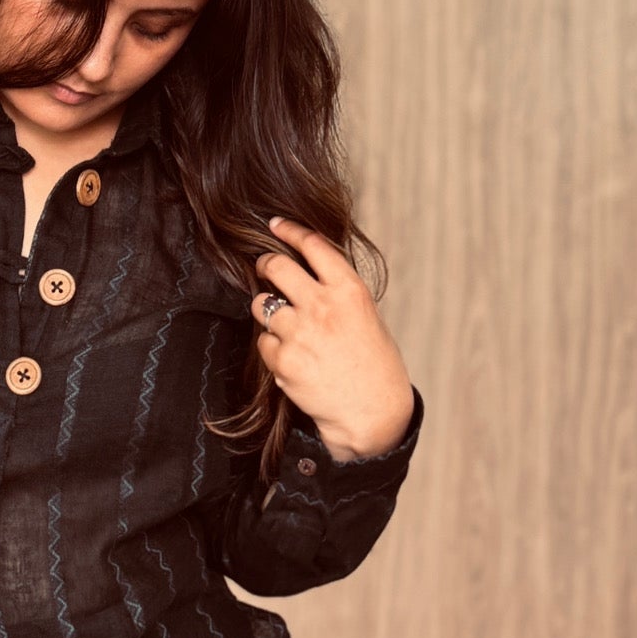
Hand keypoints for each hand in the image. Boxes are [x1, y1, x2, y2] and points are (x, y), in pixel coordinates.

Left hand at [251, 215, 413, 460]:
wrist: (372, 412)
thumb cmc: (374, 365)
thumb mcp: (366, 317)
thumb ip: (337, 293)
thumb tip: (306, 273)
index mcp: (349, 291)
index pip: (313, 246)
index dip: (290, 231)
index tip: (276, 225)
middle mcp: (322, 306)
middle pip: (275, 267)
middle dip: (265, 264)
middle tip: (264, 268)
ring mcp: (299, 332)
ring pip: (262, 304)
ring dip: (268, 311)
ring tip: (287, 326)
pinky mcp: (283, 359)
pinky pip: (263, 341)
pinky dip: (273, 347)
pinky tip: (294, 358)